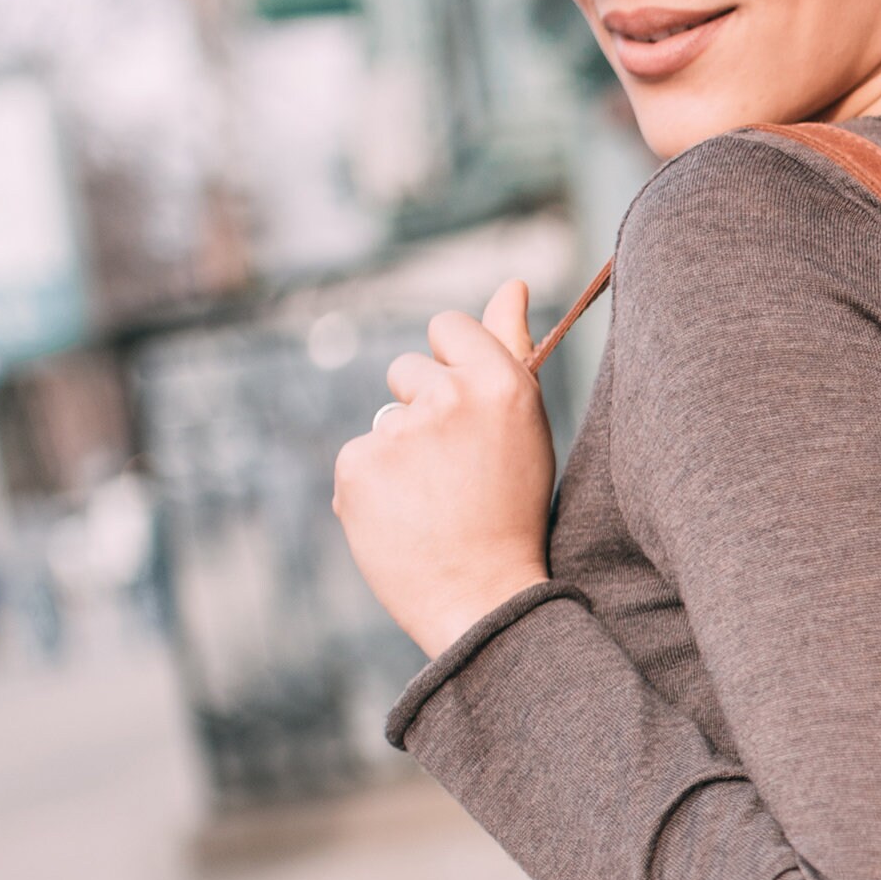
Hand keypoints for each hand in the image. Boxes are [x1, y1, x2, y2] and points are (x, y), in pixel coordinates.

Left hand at [335, 280, 555, 658]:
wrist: (484, 598)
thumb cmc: (512, 508)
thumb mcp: (523, 426)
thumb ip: (510, 348)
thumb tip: (510, 281)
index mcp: (503, 383)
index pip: (448, 325)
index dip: (452, 364)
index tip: (465, 409)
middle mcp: (450, 397)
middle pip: (406, 371)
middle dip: (422, 412)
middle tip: (456, 472)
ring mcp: (399, 432)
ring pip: (383, 421)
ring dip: (399, 454)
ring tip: (433, 503)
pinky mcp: (356, 466)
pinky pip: (358, 458)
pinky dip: (374, 488)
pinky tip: (404, 520)